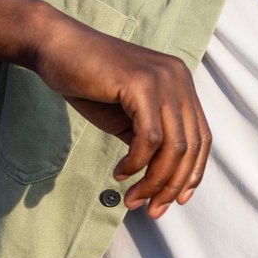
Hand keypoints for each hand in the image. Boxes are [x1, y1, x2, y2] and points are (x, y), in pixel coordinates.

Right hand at [27, 11, 209, 218]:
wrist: (56, 48)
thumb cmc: (88, 82)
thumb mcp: (128, 116)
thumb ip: (150, 139)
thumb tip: (163, 180)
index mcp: (180, 84)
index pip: (201, 138)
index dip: (192, 175)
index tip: (176, 201)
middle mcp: (179, 78)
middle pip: (191, 147)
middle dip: (172, 185)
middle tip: (151, 209)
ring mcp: (163, 79)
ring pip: (173, 147)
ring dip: (153, 181)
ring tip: (132, 198)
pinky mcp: (142, 83)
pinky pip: (149, 138)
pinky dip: (136, 163)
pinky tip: (120, 172)